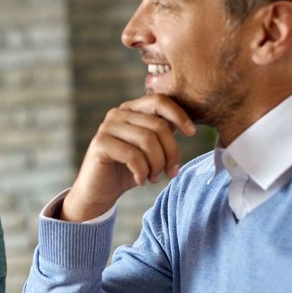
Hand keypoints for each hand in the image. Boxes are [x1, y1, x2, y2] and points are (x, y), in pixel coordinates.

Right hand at [62, 94, 194, 220]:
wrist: (99, 192)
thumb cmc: (128, 170)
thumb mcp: (150, 149)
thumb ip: (163, 134)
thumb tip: (189, 126)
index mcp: (131, 109)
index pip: (159, 101)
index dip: (179, 115)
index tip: (192, 133)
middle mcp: (118, 113)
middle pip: (158, 125)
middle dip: (171, 152)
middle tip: (171, 172)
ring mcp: (107, 127)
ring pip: (147, 140)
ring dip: (157, 164)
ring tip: (154, 177)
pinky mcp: (100, 144)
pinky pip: (132, 155)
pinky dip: (142, 171)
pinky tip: (141, 181)